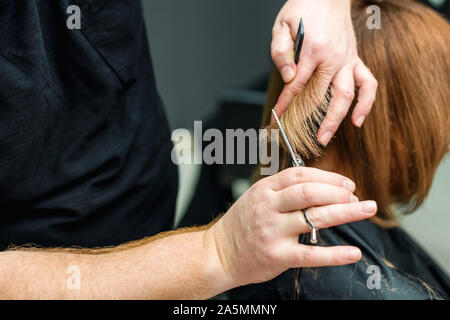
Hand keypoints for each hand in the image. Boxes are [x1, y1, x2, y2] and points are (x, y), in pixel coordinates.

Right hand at [207, 167, 376, 286]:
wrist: (219, 253)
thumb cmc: (242, 224)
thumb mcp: (257, 197)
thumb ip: (283, 190)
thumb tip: (321, 186)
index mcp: (264, 189)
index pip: (300, 175)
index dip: (328, 177)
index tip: (347, 183)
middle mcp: (268, 208)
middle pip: (309, 192)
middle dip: (339, 192)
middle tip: (357, 196)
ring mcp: (272, 231)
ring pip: (314, 218)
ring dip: (346, 212)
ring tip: (367, 209)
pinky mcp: (277, 256)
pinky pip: (311, 255)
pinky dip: (335, 255)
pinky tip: (353, 253)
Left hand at [271, 0, 377, 144]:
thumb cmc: (303, 9)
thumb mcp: (282, 25)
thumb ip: (282, 51)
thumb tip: (289, 77)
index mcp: (313, 50)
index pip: (296, 86)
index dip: (285, 106)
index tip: (276, 120)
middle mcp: (333, 58)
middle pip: (320, 96)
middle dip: (308, 121)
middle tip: (298, 139)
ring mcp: (347, 60)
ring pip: (346, 95)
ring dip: (336, 119)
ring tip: (326, 137)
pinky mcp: (356, 60)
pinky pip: (368, 84)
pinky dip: (366, 103)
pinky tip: (358, 120)